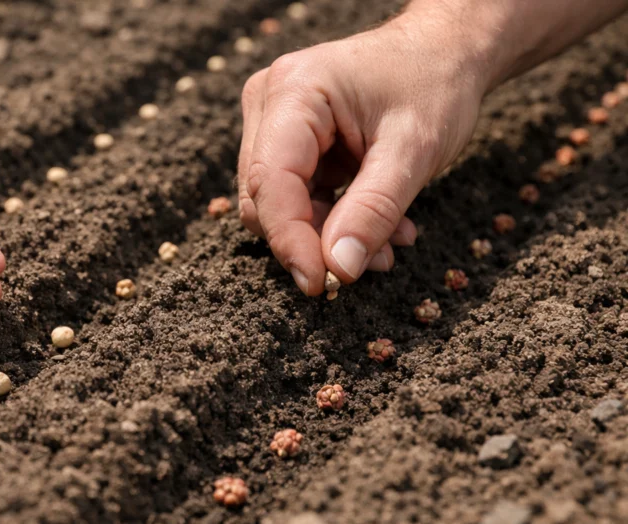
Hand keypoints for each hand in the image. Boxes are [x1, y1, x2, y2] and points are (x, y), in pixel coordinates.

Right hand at [237, 14, 487, 293]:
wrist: (446, 51)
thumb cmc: (435, 84)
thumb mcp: (414, 151)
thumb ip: (374, 211)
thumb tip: (340, 269)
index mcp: (295, 91)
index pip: (270, 180)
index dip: (290, 239)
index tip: (320, 284)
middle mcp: (269, 101)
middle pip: (265, 196)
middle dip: (312, 239)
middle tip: (370, 264)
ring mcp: (273, 119)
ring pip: (276, 202)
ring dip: (326, 233)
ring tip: (388, 245)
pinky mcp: (286, 139)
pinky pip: (295, 196)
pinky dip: (332, 219)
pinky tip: (380, 225)